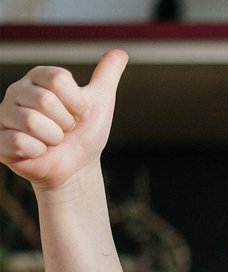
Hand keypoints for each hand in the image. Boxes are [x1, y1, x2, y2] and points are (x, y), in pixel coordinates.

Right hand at [0, 49, 127, 189]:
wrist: (77, 168)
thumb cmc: (85, 134)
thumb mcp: (100, 103)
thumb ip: (107, 76)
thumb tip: (121, 52)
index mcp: (38, 77)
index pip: (58, 79)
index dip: (76, 103)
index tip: (78, 113)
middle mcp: (17, 91)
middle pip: (46, 101)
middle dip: (66, 123)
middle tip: (65, 130)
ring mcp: (5, 115)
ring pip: (32, 121)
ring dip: (53, 139)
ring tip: (52, 141)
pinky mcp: (0, 140)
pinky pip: (20, 143)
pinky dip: (38, 152)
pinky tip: (39, 152)